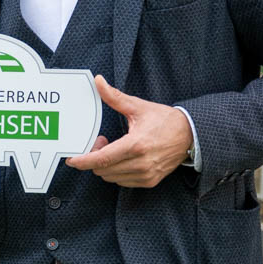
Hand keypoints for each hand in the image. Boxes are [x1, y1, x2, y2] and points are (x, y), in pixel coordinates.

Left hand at [65, 75, 191, 187]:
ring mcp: (146, 174)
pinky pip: (123, 181)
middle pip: (103, 169)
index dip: (83, 161)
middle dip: (94, 157)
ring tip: (114, 147)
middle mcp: (141, 163)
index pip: (102, 159)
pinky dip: (116, 171)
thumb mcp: (138, 107)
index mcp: (136, 145)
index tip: (71, 160)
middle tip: (101, 141)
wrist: (191, 135)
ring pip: (111, 177)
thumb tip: (98, 81)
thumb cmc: (164, 120)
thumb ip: (115, 97)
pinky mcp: (150, 181)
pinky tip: (122, 157)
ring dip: (105, 165)